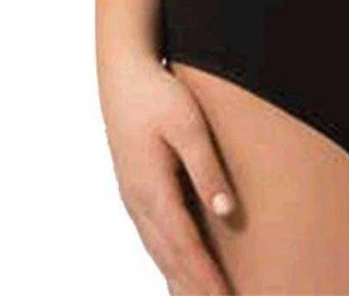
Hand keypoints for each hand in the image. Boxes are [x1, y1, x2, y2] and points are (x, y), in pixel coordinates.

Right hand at [100, 50, 235, 294]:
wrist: (122, 74)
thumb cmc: (159, 94)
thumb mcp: (189, 126)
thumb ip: (206, 169)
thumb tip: (226, 212)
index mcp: (152, 190)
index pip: (185, 247)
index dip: (206, 277)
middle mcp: (139, 203)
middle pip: (170, 258)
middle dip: (193, 289)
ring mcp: (133, 199)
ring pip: (158, 252)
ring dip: (179, 280)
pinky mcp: (134, 190)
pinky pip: (153, 237)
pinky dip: (168, 261)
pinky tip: (178, 269)